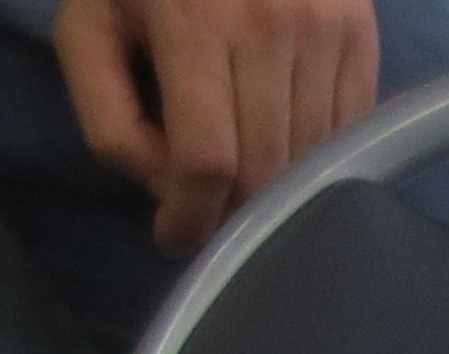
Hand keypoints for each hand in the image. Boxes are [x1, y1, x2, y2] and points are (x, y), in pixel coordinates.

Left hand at [55, 0, 382, 254]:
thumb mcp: (88, 27)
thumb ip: (108, 120)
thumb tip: (164, 190)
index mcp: (194, 21)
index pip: (208, 159)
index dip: (191, 217)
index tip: (174, 235)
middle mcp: (271, 25)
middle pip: (262, 169)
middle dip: (228, 211)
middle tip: (204, 214)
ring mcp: (325, 28)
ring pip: (308, 159)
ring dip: (270, 186)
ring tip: (238, 177)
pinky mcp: (360, 33)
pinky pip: (344, 130)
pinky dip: (311, 155)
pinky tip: (277, 139)